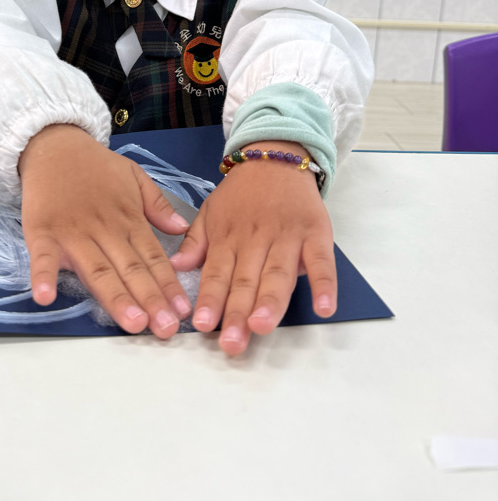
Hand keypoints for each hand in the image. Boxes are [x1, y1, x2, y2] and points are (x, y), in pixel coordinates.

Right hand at [19, 125, 192, 337]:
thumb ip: (157, 204)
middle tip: (166, 329)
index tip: (183, 311)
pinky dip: (43, 276)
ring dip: (115, 297)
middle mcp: (104, 228)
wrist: (53, 144)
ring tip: (133, 323)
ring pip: (97, 270)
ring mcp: (72, 232)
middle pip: (130, 268)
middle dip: (150, 299)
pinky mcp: (41, 232)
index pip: (153, 256)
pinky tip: (46, 297)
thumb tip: (183, 229)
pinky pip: (42, 257)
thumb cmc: (95, 166)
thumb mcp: (133, 176)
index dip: (168, 285)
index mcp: (127, 218)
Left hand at [169, 141, 336, 355]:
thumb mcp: (210, 211)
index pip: (217, 272)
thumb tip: (175, 269)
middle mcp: (256, 238)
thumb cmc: (241, 194)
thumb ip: (195, 242)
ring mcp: (288, 236)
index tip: (202, 324)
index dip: (210, 298)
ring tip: (261, 327)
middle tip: (231, 342)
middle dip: (238, 312)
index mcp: (228, 236)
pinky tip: (323, 307)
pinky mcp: (317, 233)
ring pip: (278, 274)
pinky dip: (325, 284)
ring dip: (270, 302)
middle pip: (246, 280)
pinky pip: (322, 261)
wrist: (277, 158)